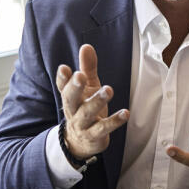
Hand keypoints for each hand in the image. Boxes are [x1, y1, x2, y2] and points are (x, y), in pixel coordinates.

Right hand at [57, 44, 128, 161]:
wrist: (82, 142)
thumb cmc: (86, 108)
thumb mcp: (88, 87)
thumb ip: (87, 68)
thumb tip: (86, 46)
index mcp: (70, 97)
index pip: (63, 87)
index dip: (63, 78)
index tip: (64, 68)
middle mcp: (73, 110)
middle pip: (70, 99)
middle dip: (75, 87)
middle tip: (80, 76)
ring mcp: (83, 124)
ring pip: (87, 113)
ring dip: (97, 101)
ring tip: (108, 90)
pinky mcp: (95, 135)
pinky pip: (104, 128)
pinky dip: (114, 121)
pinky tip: (126, 113)